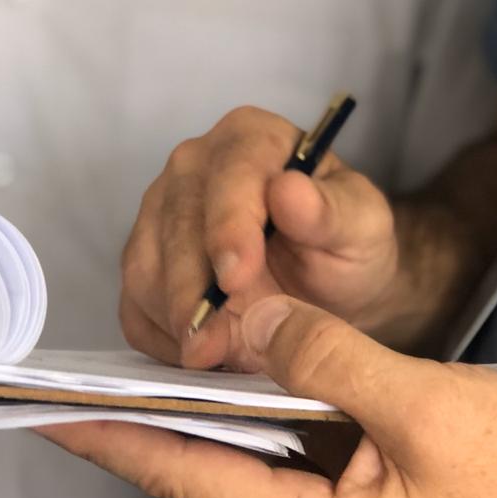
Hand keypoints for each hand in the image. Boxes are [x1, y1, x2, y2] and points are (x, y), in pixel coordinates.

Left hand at [42, 297, 496, 497]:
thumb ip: (324, 354)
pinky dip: (262, 444)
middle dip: (155, 431)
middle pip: (210, 488)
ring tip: (158, 382)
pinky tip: (249, 402)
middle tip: (95, 383)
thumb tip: (248, 318)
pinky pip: (289, 491)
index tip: (47, 411)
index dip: (115, 438)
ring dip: (212, 433)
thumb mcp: (420, 400)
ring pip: (249, 487)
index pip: (188, 479)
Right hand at [121, 106, 397, 370]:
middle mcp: (192, 166)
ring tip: (225, 357)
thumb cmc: (347, 246)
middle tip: (220, 346)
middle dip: (195, 293)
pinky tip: (201, 358)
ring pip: (145, 270)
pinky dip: (162, 340)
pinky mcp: (145, 263)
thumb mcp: (362, 227)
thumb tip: (288, 193)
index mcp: (250, 139)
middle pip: (175, 227)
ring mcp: (158, 214)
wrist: (331, 284)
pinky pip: (134, 307)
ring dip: (178, 322)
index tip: (236, 279)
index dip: (228, 229)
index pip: (228, 178)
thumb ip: (332, 211)